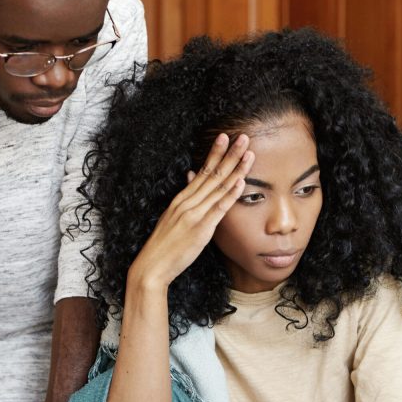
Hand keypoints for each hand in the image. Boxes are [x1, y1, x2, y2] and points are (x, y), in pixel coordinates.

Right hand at [129, 133, 253, 286]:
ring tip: (249, 154)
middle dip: (229, 154)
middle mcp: (188, 202)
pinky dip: (230, 194)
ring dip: (235, 169)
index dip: (214, 153)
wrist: (152, 265)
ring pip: (218, 187)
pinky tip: (241, 182)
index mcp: (182, 199)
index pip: (202, 171)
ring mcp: (194, 214)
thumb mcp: (173, 217)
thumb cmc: (165, 245)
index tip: (224, 137)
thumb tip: (190, 178)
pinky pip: (218, 208)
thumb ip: (185, 199)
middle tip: (243, 137)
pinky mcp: (200, 229)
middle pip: (212, 173)